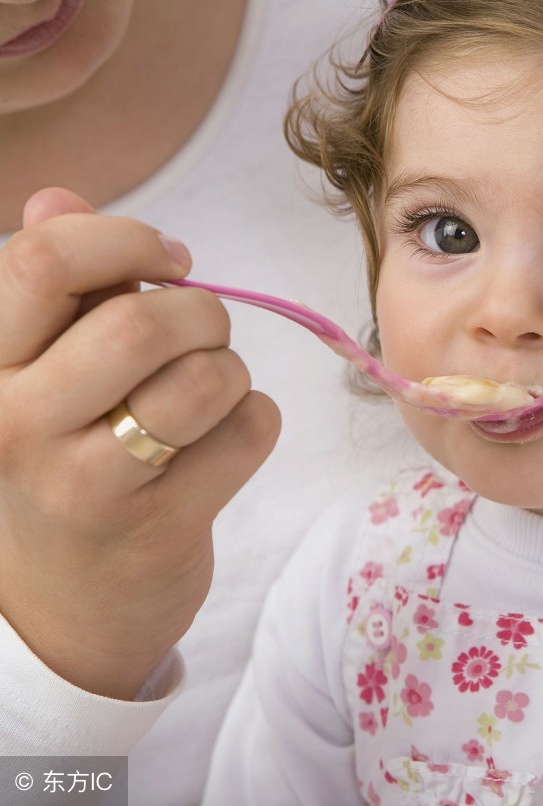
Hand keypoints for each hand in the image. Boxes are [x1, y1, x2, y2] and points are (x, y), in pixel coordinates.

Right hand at [0, 188, 280, 699]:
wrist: (65, 609)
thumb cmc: (64, 464)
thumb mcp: (38, 375)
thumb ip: (54, 288)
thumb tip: (57, 198)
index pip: (46, 260)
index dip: (128, 239)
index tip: (169, 259)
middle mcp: (18, 423)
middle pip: (145, 322)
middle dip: (201, 314)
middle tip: (201, 336)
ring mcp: (86, 483)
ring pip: (208, 377)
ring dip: (230, 373)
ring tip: (206, 397)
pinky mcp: (157, 527)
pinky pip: (250, 431)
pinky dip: (253, 424)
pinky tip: (219, 448)